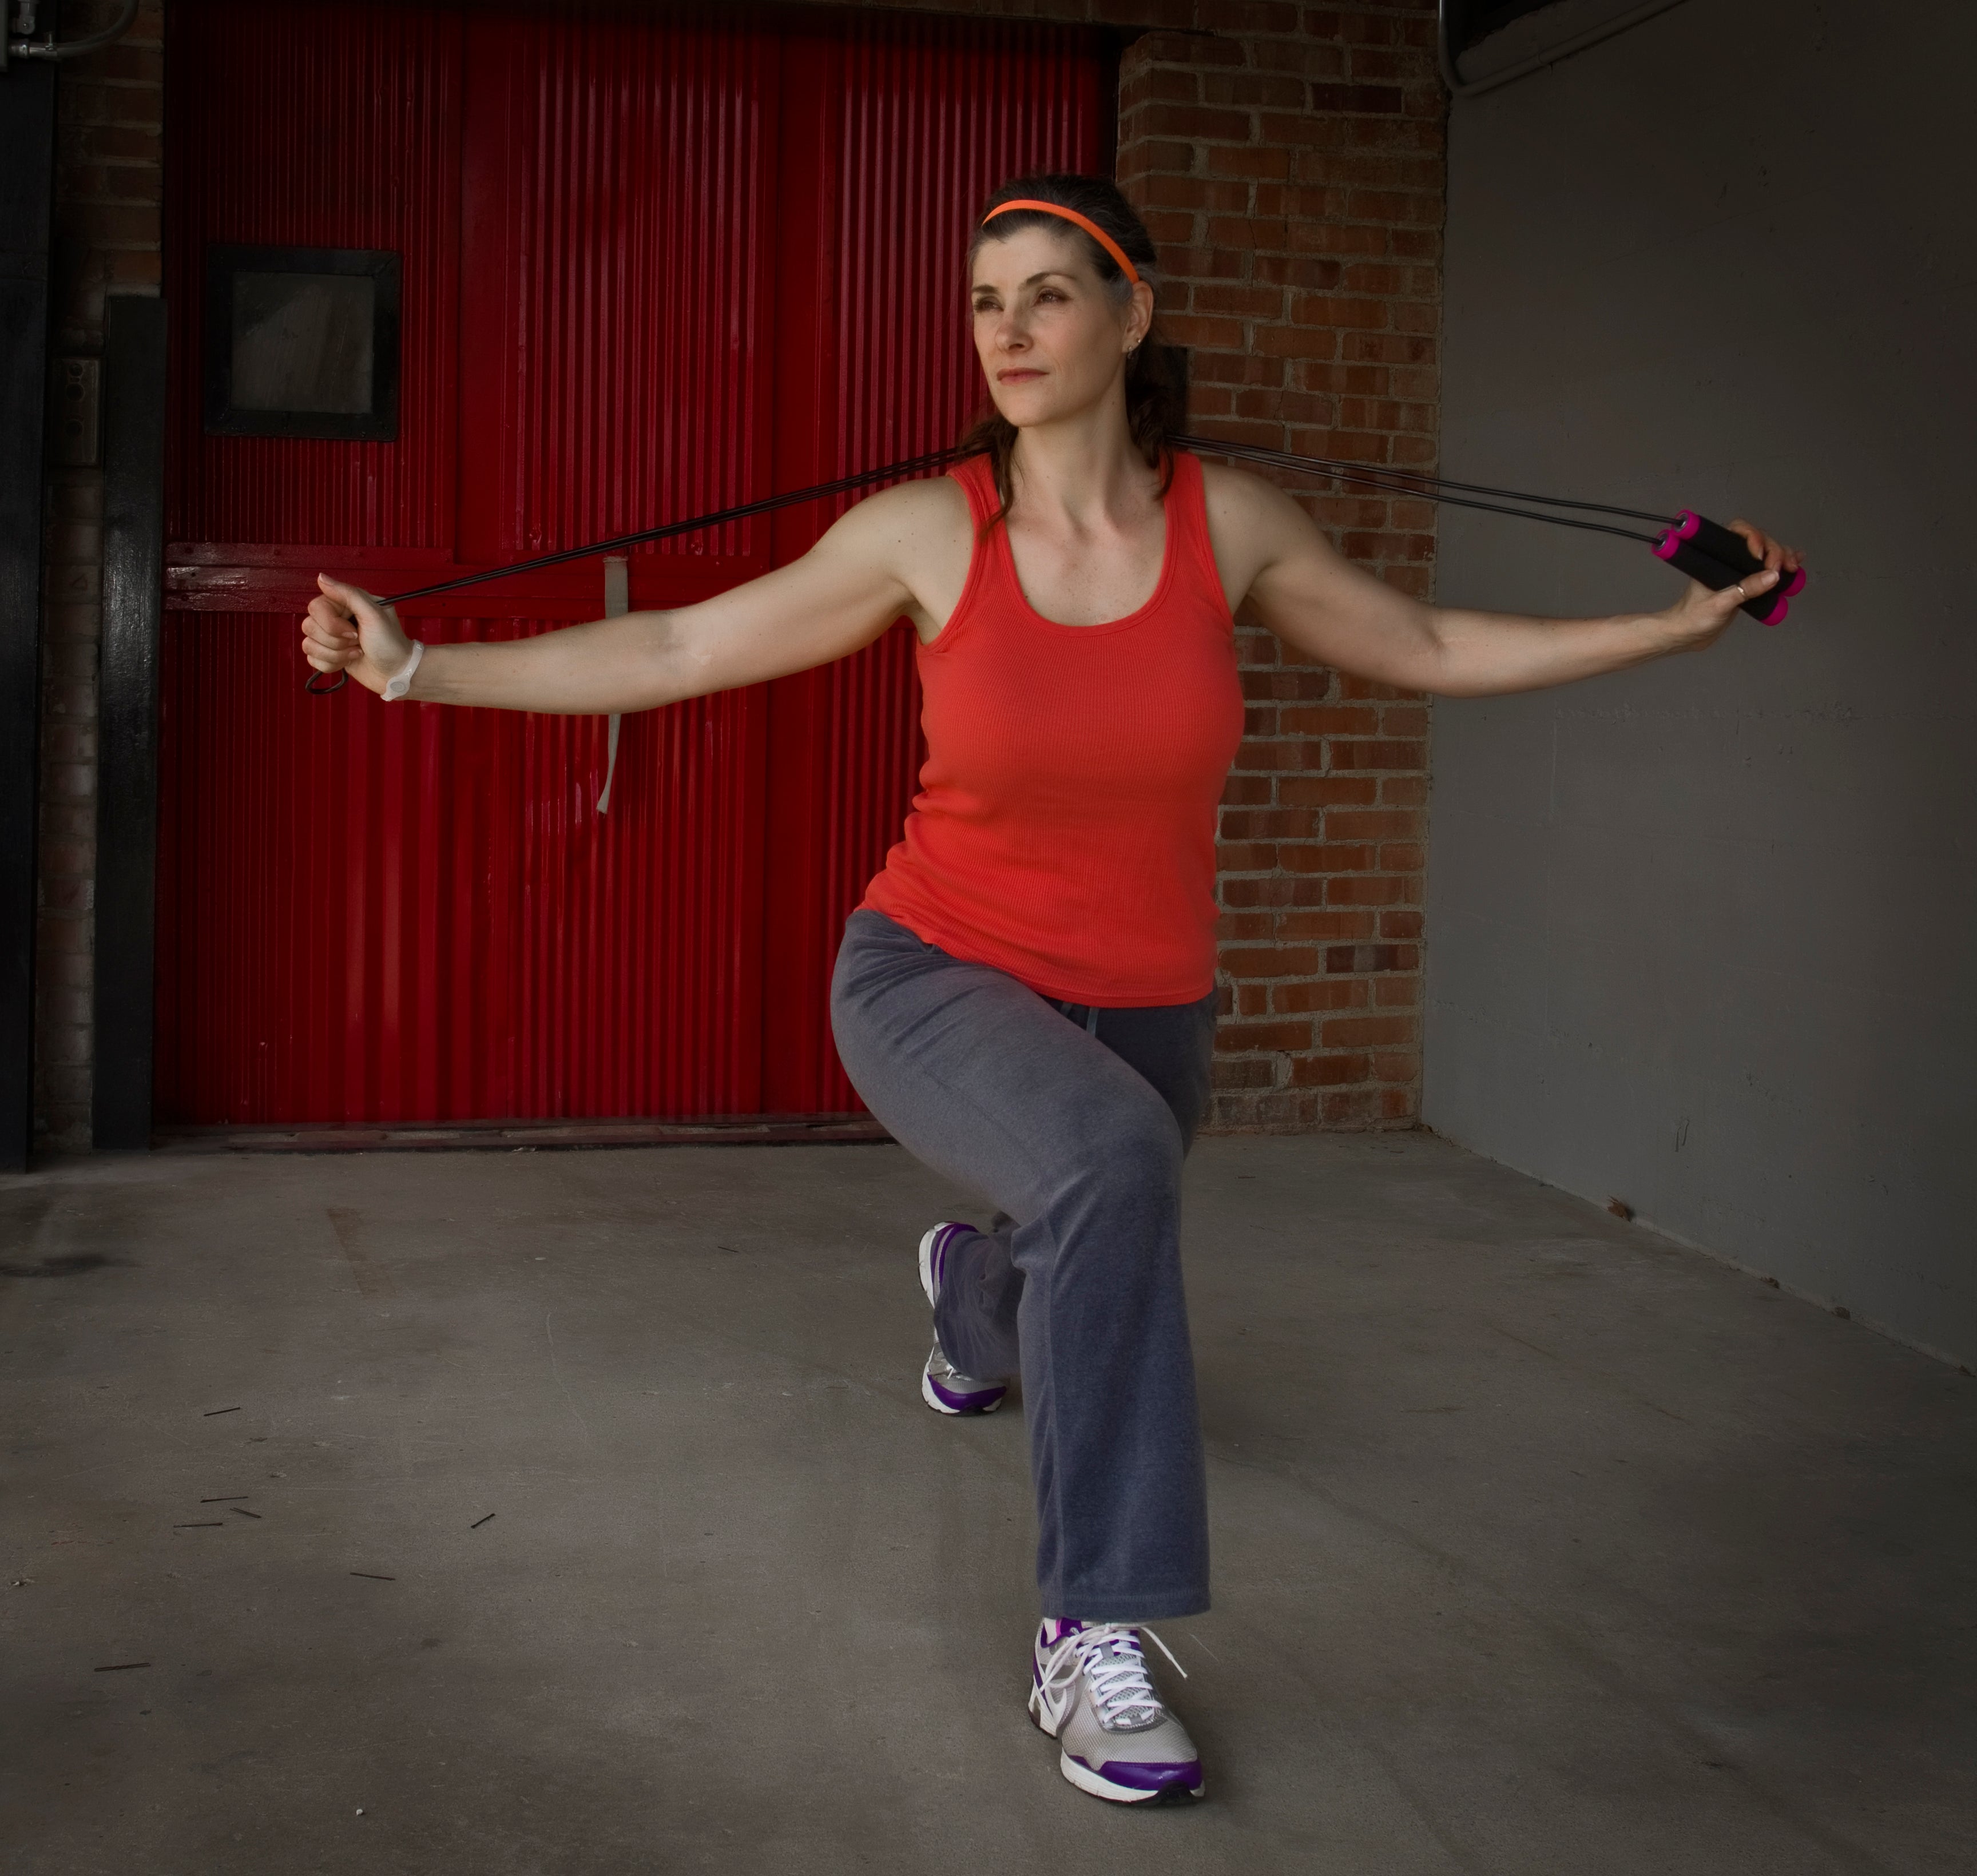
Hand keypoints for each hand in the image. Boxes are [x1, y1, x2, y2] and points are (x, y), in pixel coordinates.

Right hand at [301, 575, 414, 694]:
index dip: (331, 623)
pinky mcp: (329, 655)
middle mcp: (335, 618)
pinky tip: (350, 661)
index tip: (354, 631)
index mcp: (345, 604)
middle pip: (309, 626)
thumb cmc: (391, 643)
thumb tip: (321, 577)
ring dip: (335, 654)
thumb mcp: (374, 614)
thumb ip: (348, 594)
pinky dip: (331, 665)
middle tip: (358, 642)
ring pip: (309, 645)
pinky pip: (312, 659)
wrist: (398, 673)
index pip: (316, 607)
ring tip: (357, 652)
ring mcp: (331, 638)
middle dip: (335, 641)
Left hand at [1658, 518, 1804, 651]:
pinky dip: (1782, 567)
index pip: (1738, 532)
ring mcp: (1739, 572)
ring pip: (1766, 555)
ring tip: (1794, 567)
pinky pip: (1767, 572)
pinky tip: (1796, 565)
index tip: (1761, 556)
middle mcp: (1729, 560)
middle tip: (1783, 568)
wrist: (1687, 636)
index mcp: (1716, 556)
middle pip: (1759, 542)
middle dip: (1775, 550)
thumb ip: (1744, 590)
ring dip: (1783, 557)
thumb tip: (1773, 576)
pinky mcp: (1747, 585)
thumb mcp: (1719, 604)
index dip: (1754, 537)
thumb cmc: (1693, 618)